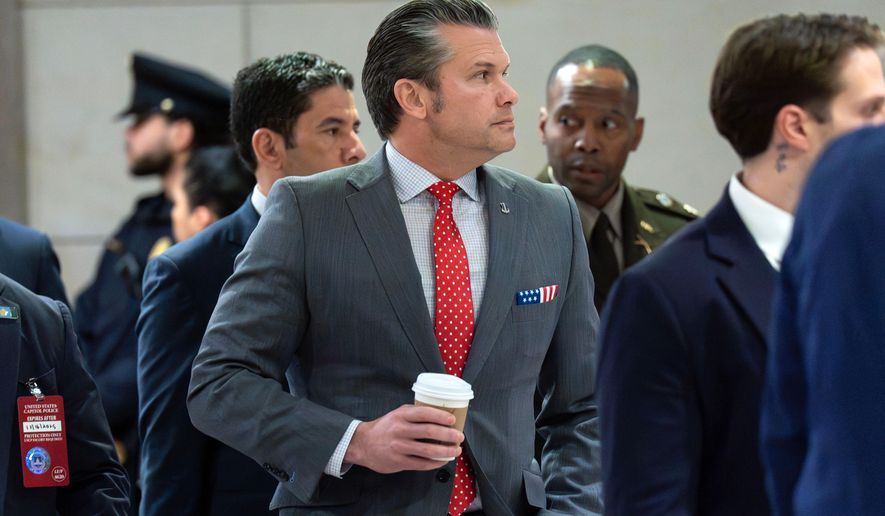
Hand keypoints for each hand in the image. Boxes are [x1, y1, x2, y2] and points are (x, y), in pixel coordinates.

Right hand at [344, 404, 463, 473]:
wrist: (363, 444)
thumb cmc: (385, 428)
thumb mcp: (396, 414)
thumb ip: (415, 413)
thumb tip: (440, 414)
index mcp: (401, 416)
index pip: (424, 413)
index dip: (441, 416)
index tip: (453, 420)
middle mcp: (400, 430)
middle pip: (429, 432)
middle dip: (448, 435)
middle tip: (459, 437)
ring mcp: (399, 447)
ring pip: (428, 451)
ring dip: (446, 451)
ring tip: (456, 450)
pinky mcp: (399, 462)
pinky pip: (421, 464)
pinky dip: (435, 463)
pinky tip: (443, 460)